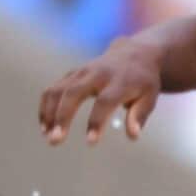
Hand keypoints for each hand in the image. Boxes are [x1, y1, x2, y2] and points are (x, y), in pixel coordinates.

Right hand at [41, 40, 166, 143]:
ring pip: (58, 89)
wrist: (134, 54)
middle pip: (74, 93)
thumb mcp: (150, 97)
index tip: (90, 142)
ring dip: (49, 112)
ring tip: (47, 136)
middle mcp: (97, 74)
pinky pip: (53, 89)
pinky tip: (45, 127)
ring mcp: (81, 72)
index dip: (96, 121)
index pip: (105, 101)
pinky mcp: (72, 75)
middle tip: (55, 140)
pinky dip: (46, 107)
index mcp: (119, 81)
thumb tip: (132, 135)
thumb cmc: (143, 81)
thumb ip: (140, 115)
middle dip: (62, 117)